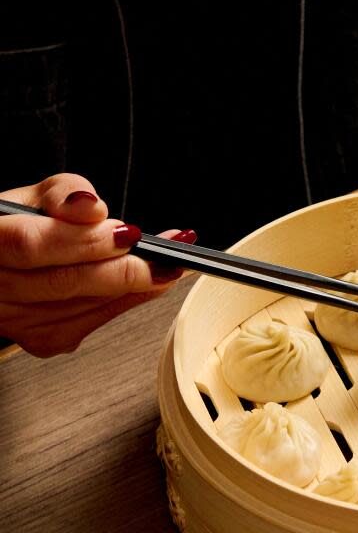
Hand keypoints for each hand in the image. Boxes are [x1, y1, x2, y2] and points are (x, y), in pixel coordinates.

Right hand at [0, 173, 193, 356]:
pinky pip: (89, 323)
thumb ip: (64, 194)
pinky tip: (146, 284)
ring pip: (80, 307)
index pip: (30, 245)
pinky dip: (122, 302)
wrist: (6, 262)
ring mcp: (13, 320)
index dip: (82, 241)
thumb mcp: (36, 195)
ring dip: (133, 287)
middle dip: (121, 268)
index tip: (127, 233)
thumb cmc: (19, 225)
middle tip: (164, 255)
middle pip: (61, 282)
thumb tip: (92, 208)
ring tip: (167, 265)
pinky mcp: (38, 339)